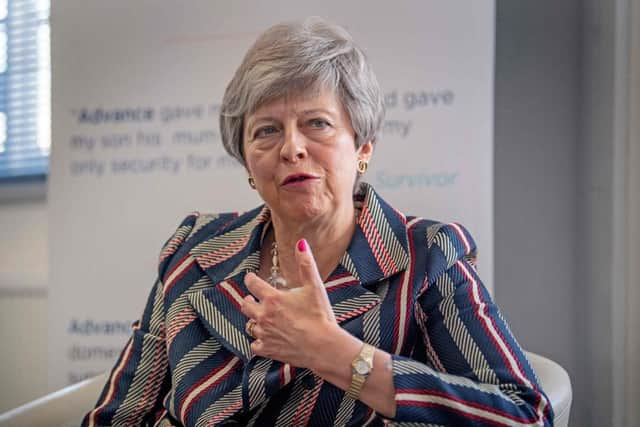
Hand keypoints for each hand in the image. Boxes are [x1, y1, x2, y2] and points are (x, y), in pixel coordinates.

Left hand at [241, 239, 338, 368]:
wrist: (323, 346)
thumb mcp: (315, 286)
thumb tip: (301, 243)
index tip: (250, 278)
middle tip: (252, 299)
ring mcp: (264, 334)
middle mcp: (264, 315)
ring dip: (254, 321)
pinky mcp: (267, 350)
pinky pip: (255, 345)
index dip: (250, 279)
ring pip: (249, 325)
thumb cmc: (320, 316)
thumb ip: (306, 264)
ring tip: (260, 319)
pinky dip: (259, 342)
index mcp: (273, 298)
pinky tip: (265, 339)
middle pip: (245, 305)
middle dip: (248, 300)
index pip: (252, 284)